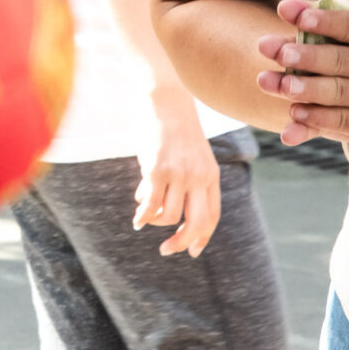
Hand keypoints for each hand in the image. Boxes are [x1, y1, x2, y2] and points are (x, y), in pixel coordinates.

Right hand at [133, 100, 221, 256]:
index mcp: (210, 175)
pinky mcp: (157, 170)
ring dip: (155, 222)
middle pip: (196, 223)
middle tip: (167, 250)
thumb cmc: (172, 127)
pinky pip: (150, 205)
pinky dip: (142, 216)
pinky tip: (136, 219)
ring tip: (145, 215)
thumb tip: (150, 209)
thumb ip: (179, 181)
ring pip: (169, 216)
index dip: (202, 237)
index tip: (191, 250)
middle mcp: (198, 177)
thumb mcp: (187, 155)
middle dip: (182, 242)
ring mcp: (178, 174)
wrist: (165, 99)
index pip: (211, 216)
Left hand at [255, 0, 348, 147]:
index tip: (289, 11)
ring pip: (335, 93)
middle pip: (337, 60)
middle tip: (266, 47)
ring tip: (269, 81)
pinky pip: (343, 123)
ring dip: (300, 88)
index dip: (320, 18)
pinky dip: (316, 120)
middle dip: (300, 54)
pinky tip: (292, 112)